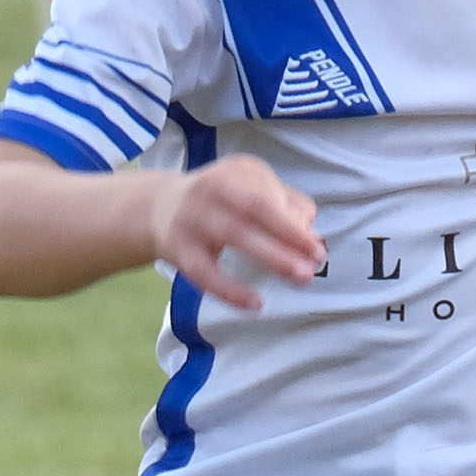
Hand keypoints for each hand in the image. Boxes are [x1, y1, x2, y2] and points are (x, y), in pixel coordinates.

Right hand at [148, 155, 323, 311]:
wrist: (158, 208)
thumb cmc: (221, 202)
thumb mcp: (252, 188)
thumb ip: (285, 204)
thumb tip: (311, 233)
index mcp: (235, 172)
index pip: (268, 192)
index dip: (294, 220)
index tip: (316, 246)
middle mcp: (211, 188)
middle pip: (255, 207)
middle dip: (289, 233)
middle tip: (317, 259)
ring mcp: (192, 217)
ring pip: (235, 234)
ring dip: (273, 256)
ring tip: (301, 277)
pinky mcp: (178, 249)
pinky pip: (205, 273)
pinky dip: (230, 290)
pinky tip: (256, 303)